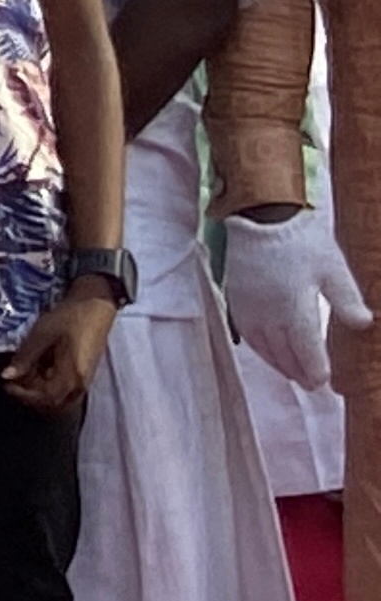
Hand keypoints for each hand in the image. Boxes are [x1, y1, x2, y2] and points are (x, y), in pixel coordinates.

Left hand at [1, 285, 115, 413]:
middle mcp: (81, 383)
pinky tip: (41, 366)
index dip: (24, 394)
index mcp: (72, 375)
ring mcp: (85, 379)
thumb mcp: (42, 334)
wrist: (96, 304)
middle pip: (53, 401)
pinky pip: (65, 388)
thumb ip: (25, 357)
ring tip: (27, 370)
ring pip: (59, 396)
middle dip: (31, 393)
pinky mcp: (85, 373)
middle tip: (16, 376)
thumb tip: (7, 375)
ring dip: (40, 388)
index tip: (7, 384)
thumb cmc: (70, 317)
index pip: (46, 398)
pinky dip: (49, 382)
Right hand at [223, 209, 362, 392]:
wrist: (260, 216)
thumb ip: (347, 300)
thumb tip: (364, 324)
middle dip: (298, 372)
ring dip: (279, 364)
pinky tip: (268, 351)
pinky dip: (260, 349)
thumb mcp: (333, 268)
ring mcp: (249, 309)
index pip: (306, 352)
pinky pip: (248, 335)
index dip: (316, 371)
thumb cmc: (301, 240)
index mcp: (294, 310)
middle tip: (311, 384)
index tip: (324, 382)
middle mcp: (268, 316)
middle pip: (284, 355)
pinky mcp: (236, 300)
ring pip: (264, 348)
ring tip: (292, 373)